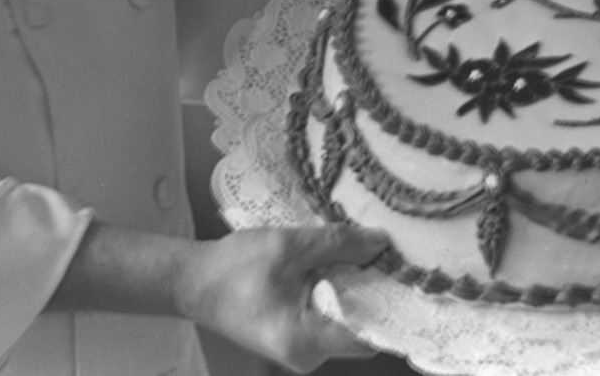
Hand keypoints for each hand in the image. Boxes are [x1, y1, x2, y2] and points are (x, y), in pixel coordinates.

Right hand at [175, 224, 390, 370]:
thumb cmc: (235, 267)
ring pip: (347, 323)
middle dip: (377, 294)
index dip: (392, 305)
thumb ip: (338, 245)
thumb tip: (382, 242)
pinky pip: (330, 319)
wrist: (192, 282)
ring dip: (358, 291)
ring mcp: (302, 351)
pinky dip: (340, 294)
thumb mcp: (289, 247)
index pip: (370, 336)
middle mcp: (309, 357)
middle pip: (362, 331)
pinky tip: (344, 265)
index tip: (408, 273)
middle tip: (392, 256)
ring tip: (370, 254)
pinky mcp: (295, 338)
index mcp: (307, 342)